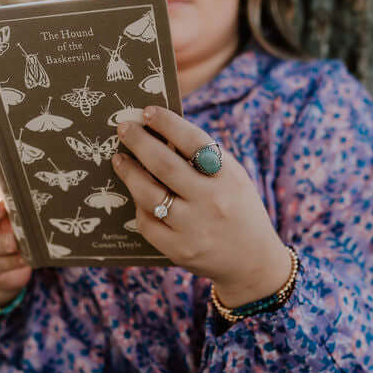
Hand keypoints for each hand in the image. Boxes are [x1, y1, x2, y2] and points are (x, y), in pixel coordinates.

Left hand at [111, 105, 291, 307]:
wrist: (252, 261)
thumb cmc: (237, 209)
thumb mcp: (233, 178)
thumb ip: (204, 158)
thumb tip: (161, 131)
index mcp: (228, 177)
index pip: (194, 142)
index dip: (168, 123)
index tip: (148, 111)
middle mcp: (212, 201)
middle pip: (165, 165)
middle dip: (139, 142)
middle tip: (123, 128)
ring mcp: (194, 228)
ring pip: (149, 194)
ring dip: (129, 172)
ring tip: (120, 159)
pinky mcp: (179, 250)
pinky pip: (148, 223)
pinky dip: (139, 206)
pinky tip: (136, 194)